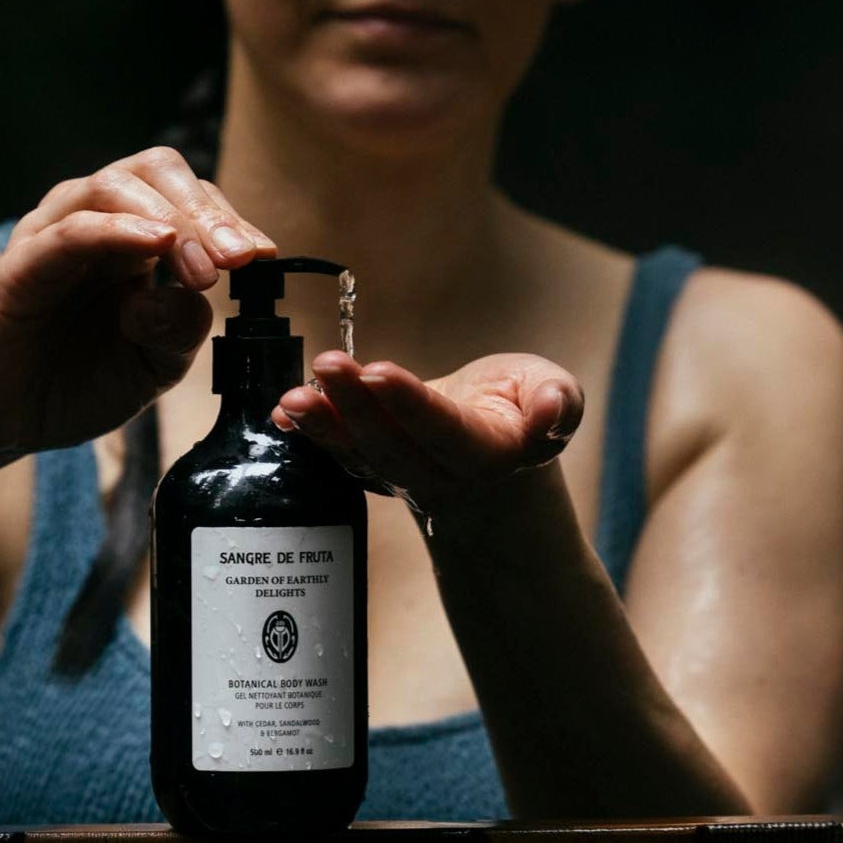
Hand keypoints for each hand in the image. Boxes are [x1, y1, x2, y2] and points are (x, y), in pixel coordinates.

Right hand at [0, 147, 274, 477]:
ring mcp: (54, 236)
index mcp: (132, 238)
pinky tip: (155, 244)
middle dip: (207, 209)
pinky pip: (72, 229)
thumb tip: (194, 292)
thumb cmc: (72, 383)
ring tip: (205, 264)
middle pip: (156, 170)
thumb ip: (181, 330)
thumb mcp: (152, 366)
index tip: (262, 256)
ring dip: (172, 217)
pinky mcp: (21, 263)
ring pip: (115, 185)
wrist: (1, 423)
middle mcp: (95, 222)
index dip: (230, 219)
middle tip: (239, 258)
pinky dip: (117, 228)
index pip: (188, 197)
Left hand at [270, 350, 583, 522]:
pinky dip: (308, 437)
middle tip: (327, 363)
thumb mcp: (554, 393)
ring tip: (294, 398)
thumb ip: (558, 402)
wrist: (495, 460)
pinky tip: (284, 415)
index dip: (410, 404)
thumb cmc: (521, 412)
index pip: (445, 430)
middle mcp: (440, 474)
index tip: (378, 371)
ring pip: (358, 456)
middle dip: (355, 405)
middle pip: (392, 444)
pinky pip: (338, 457)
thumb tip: (552, 411)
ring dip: (322, 426)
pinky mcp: (373, 470)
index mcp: (489, 453)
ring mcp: (402, 478)